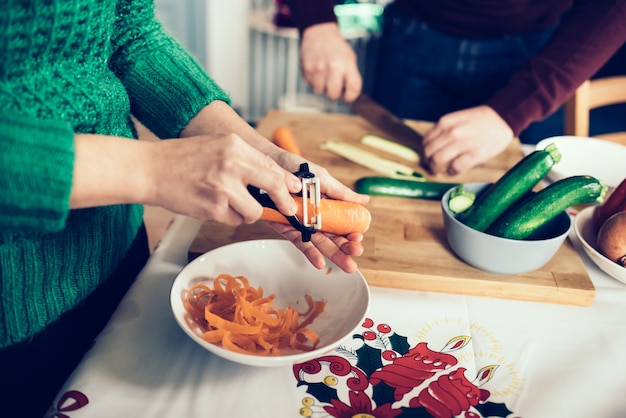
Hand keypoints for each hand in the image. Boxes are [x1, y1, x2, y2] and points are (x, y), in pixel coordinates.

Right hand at [143, 134, 301, 224]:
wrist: (150, 170)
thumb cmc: (182, 158)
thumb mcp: (218, 145)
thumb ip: (246, 159)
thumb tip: (276, 177)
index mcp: (235, 146)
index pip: (273, 166)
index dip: (288, 182)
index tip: (296, 191)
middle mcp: (232, 165)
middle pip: (274, 187)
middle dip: (284, 202)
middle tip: (288, 208)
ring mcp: (223, 188)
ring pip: (254, 211)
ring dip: (247, 212)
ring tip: (229, 202)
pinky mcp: (213, 208)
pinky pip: (234, 220)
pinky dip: (228, 217)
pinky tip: (213, 205)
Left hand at [269, 151, 369, 272]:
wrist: (270, 163)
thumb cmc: (295, 167)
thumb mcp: (322, 178)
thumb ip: (341, 192)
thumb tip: (365, 200)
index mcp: (328, 206)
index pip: (343, 224)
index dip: (352, 233)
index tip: (358, 237)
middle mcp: (316, 217)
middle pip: (334, 237)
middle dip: (347, 248)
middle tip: (356, 253)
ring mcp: (302, 223)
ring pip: (320, 243)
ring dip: (334, 254)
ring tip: (347, 265)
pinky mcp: (286, 227)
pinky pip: (299, 242)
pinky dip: (310, 253)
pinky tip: (320, 262)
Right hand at [300, 23, 361, 101]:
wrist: (319, 33)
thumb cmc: (336, 48)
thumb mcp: (349, 58)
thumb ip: (350, 76)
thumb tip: (348, 95)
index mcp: (347, 64)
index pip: (353, 88)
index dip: (351, 97)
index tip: (348, 96)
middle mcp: (333, 67)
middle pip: (333, 95)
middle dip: (334, 94)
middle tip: (334, 87)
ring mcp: (319, 69)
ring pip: (319, 91)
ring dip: (322, 87)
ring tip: (324, 76)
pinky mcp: (307, 69)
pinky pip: (310, 84)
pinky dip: (314, 80)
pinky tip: (317, 71)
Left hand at [422, 106, 513, 174]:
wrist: (503, 118)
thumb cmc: (479, 120)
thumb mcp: (457, 119)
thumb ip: (443, 130)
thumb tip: (430, 147)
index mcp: (445, 122)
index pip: (425, 141)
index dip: (424, 152)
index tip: (427, 157)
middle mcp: (451, 132)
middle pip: (429, 152)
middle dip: (427, 162)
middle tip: (431, 166)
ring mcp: (462, 143)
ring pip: (438, 160)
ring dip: (435, 169)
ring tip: (438, 171)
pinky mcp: (474, 154)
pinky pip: (455, 168)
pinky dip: (451, 171)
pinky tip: (454, 170)